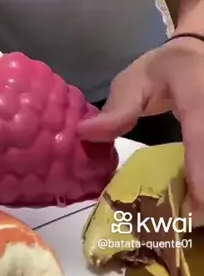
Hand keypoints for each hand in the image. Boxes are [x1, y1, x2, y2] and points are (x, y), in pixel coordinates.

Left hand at [76, 37, 203, 211]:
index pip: (201, 136)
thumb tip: (84, 134)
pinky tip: (192, 199)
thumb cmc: (166, 67)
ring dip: (203, 193)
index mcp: (197, 98)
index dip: (201, 172)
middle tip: (183, 225)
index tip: (196, 209)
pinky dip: (202, 183)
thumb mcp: (136, 81)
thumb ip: (116, 110)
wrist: (199, 51)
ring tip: (185, 217)